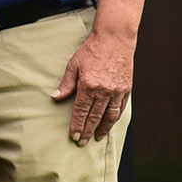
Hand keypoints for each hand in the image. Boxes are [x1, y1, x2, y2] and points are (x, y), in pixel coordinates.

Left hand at [53, 28, 134, 144]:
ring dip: (103, 128)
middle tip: (81, 142)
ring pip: (110, 115)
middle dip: (87, 130)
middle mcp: (104, 90)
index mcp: (89, 85)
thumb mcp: (73, 65)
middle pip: (95, 116)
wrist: (115, 40)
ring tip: (97, 137)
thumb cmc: (91, 50)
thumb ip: (66, 84)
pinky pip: (120, 108)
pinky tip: (110, 124)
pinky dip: (115, 118)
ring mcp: (117, 90)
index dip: (77, 125)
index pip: (81, 111)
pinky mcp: (126, 88)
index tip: (73, 136)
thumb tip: (55, 97)